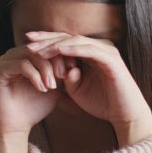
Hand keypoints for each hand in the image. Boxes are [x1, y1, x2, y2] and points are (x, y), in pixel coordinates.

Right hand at [0, 42, 68, 135]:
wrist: (16, 126)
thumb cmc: (35, 106)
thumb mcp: (54, 86)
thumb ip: (61, 71)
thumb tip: (75, 55)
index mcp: (26, 55)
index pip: (46, 45)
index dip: (62, 54)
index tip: (73, 68)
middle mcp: (14, 54)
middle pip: (39, 47)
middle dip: (55, 60)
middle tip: (64, 75)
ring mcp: (5, 60)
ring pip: (31, 53)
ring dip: (45, 69)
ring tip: (51, 86)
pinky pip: (21, 65)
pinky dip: (34, 76)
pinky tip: (42, 89)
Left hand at [25, 31, 151, 143]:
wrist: (125, 115)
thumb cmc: (102, 103)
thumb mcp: (76, 90)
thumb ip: (64, 78)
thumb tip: (54, 69)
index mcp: (90, 52)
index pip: (64, 41)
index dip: (46, 40)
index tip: (26, 42)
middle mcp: (98, 47)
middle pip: (68, 37)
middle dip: (47, 38)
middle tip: (28, 39)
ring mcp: (106, 51)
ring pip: (76, 41)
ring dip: (55, 44)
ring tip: (38, 48)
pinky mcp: (111, 59)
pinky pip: (89, 50)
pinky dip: (73, 49)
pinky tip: (57, 50)